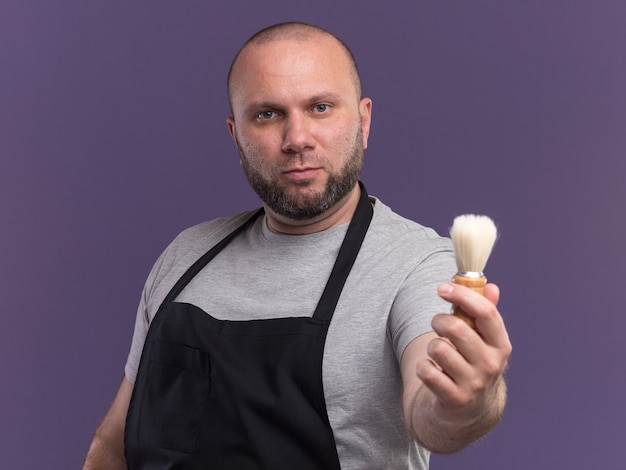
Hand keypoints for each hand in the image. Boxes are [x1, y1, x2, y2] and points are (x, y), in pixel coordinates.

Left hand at [416, 282, 510, 422]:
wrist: (470, 409)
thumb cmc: (474, 362)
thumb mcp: (484, 340)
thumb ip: (485, 312)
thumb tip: (491, 286)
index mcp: (501, 345)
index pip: (486, 312)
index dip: (462, 295)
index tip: (442, 287)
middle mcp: (491, 364)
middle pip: (456, 328)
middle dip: (439, 320)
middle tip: (437, 324)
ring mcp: (474, 383)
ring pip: (438, 348)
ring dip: (431, 346)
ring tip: (438, 352)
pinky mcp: (454, 398)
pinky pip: (427, 371)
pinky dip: (422, 367)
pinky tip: (432, 370)